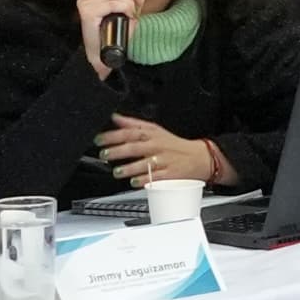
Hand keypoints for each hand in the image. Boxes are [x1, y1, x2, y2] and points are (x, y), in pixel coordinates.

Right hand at [76, 0, 137, 74]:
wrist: (102, 58)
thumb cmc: (112, 38)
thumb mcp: (126, 16)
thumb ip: (132, 2)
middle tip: (132, 9)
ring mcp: (86, 4)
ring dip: (128, 3)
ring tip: (129, 15)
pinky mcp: (88, 13)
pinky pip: (112, 3)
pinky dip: (124, 8)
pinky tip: (126, 16)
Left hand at [97, 116, 223, 185]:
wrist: (199, 158)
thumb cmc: (174, 145)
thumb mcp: (155, 130)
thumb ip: (133, 124)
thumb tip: (114, 117)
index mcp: (152, 135)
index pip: (130, 132)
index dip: (113, 135)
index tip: (99, 140)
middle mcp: (157, 146)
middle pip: (135, 147)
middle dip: (118, 151)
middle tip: (104, 154)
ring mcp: (164, 161)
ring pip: (144, 164)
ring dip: (128, 168)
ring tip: (117, 172)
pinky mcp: (170, 175)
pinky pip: (156, 178)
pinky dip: (144, 180)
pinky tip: (134, 181)